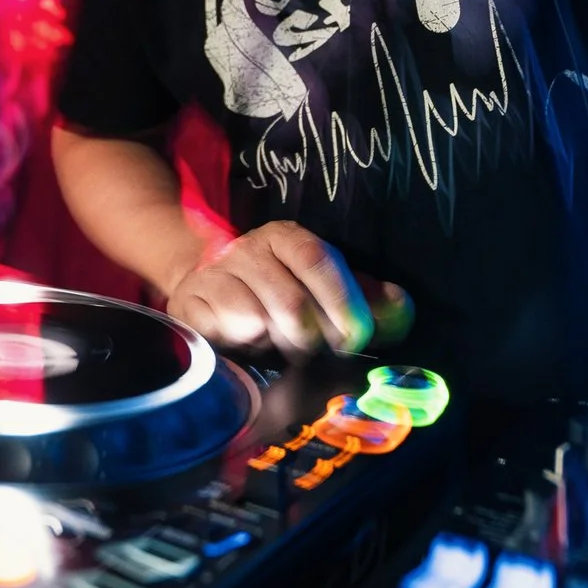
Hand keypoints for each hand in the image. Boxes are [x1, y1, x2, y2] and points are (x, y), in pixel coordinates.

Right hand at [164, 221, 410, 359]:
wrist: (207, 287)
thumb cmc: (278, 293)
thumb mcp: (324, 290)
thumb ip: (366, 301)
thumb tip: (401, 307)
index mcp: (286, 237)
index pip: (318, 259)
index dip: (342, 302)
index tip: (356, 337)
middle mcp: (247, 248)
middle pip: (291, 303)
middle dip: (308, 339)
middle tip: (309, 350)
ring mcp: (213, 274)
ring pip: (254, 321)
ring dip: (271, 345)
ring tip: (273, 344)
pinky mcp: (187, 302)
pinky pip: (219, 333)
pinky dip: (238, 348)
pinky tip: (241, 344)